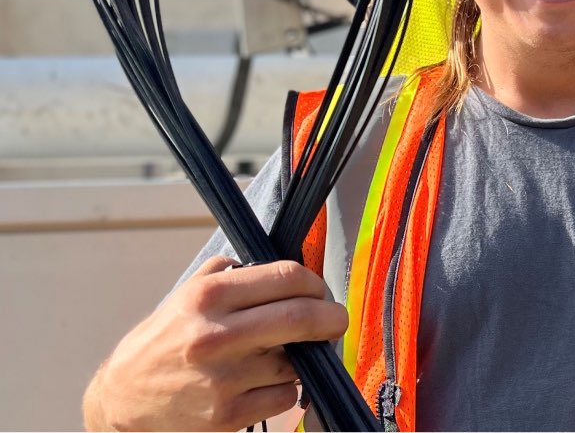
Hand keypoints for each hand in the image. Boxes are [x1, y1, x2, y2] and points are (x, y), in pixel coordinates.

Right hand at [84, 256, 347, 430]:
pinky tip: (261, 382)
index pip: (287, 277)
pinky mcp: (227, 415)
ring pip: (296, 361)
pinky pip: (284, 396)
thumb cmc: (163, 342)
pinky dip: (283, 388)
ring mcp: (223, 379)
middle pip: (302, 317)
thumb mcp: (187, 294)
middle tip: (336, 320)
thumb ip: (232, 274)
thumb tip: (285, 273)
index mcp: (207, 297)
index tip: (319, 291)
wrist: (123, 399)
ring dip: (300, 357)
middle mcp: (215, 335)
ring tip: (279, 354)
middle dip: (332, 317)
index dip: (315, 283)